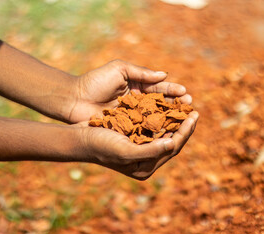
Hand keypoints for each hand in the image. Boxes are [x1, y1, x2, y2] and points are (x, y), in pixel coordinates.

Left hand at [68, 60, 191, 122]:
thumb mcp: (119, 69)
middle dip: (175, 106)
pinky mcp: (126, 127)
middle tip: (190, 108)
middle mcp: (137, 101)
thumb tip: (164, 74)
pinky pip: (143, 129)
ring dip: (169, 119)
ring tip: (183, 121)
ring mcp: (132, 115)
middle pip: (161, 104)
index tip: (186, 94)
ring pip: (155, 118)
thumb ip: (141, 72)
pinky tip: (166, 133)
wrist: (73, 100)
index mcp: (136, 85)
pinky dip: (155, 131)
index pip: (159, 88)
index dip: (173, 91)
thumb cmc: (94, 82)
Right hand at [74, 111, 198, 179]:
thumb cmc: (101, 146)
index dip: (185, 132)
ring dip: (173, 119)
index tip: (194, 115)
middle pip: (170, 140)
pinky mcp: (134, 136)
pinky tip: (166, 105)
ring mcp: (139, 147)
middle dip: (183, 125)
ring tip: (184, 106)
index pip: (172, 148)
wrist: (79, 138)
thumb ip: (151, 151)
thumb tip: (174, 143)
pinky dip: (160, 115)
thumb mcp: (126, 151)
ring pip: (163, 132)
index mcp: (145, 167)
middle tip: (194, 110)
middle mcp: (145, 159)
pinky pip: (152, 125)